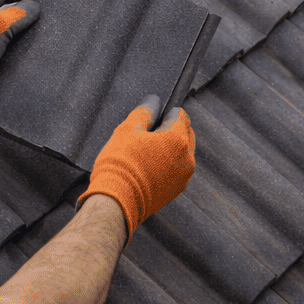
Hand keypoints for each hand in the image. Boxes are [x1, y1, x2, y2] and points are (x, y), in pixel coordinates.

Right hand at [78, 97, 194, 242]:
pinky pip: (175, 171)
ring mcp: (183, 178)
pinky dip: (166, 166)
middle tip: (147, 134)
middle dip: (170, 130)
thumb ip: (144, 111)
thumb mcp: (127, 129)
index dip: (166, 112)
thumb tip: (153, 102)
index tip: (153, 117)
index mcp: (178, 140)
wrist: (116, 201)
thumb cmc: (120, 163)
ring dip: (169, 149)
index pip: (181, 115)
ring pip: (181, 154)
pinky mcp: (175, 192)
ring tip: (144, 153)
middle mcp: (187, 159)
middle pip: (185, 135)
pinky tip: (146, 168)